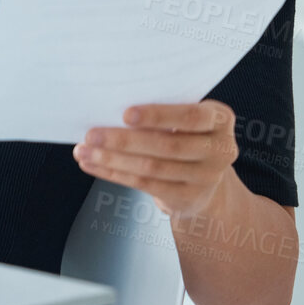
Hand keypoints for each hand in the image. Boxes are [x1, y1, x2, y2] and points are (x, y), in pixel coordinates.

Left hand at [73, 100, 238, 217]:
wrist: (204, 180)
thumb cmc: (184, 134)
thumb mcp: (183, 119)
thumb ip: (161, 113)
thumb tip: (106, 106)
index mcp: (219, 119)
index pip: (190, 117)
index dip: (158, 116)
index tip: (126, 114)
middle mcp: (220, 150)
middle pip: (166, 146)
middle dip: (123, 140)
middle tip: (90, 134)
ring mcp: (207, 177)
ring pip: (151, 167)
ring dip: (111, 159)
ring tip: (83, 150)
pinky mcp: (188, 197)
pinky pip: (145, 184)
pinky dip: (113, 173)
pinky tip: (91, 164)